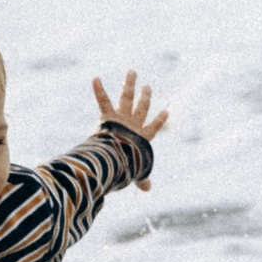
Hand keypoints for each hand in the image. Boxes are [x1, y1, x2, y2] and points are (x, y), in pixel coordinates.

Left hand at [93, 71, 169, 190]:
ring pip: (127, 97)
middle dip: (145, 97)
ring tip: (131, 72)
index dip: (160, 120)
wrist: (119, 157)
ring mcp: (122, 118)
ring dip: (129, 84)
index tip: (166, 110)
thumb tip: (148, 189)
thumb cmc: (129, 166)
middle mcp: (134, 124)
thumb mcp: (137, 173)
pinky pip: (103, 100)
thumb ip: (142, 179)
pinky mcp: (109, 116)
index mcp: (142, 137)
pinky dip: (98, 90)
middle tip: (147, 87)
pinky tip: (95, 78)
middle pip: (142, 107)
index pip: (154, 127)